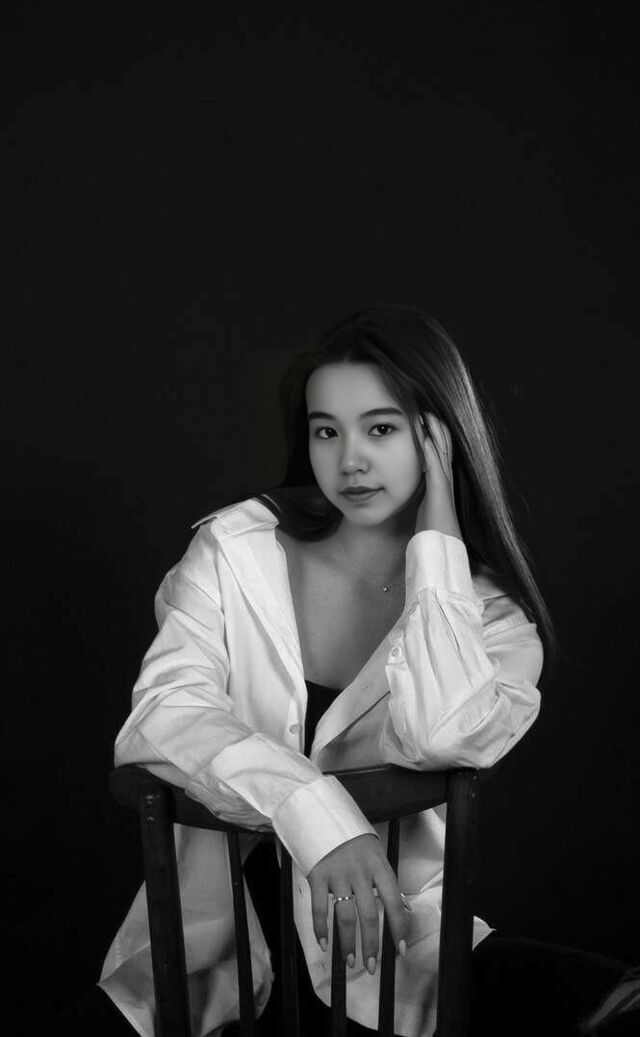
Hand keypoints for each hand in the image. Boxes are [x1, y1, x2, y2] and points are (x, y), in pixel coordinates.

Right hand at [307, 833, 408, 973]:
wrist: (324, 815)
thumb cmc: (355, 840)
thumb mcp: (376, 854)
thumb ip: (385, 880)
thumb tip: (401, 909)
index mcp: (379, 866)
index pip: (393, 902)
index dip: (398, 929)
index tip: (400, 951)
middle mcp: (360, 872)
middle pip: (368, 915)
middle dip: (371, 945)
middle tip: (371, 966)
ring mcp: (337, 874)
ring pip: (344, 916)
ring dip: (348, 943)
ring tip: (350, 961)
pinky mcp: (317, 875)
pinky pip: (319, 908)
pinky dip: (321, 929)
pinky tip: (325, 944)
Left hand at [414, 412, 461, 539]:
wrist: (443, 545)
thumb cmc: (434, 529)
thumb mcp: (426, 506)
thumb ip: (423, 493)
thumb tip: (415, 488)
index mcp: (442, 482)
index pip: (440, 453)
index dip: (435, 436)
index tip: (426, 420)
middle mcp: (446, 479)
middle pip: (443, 447)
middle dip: (436, 428)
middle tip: (428, 410)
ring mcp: (444, 484)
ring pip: (441, 452)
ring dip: (434, 434)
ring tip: (427, 416)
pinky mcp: (439, 491)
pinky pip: (435, 467)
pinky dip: (430, 452)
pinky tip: (425, 439)